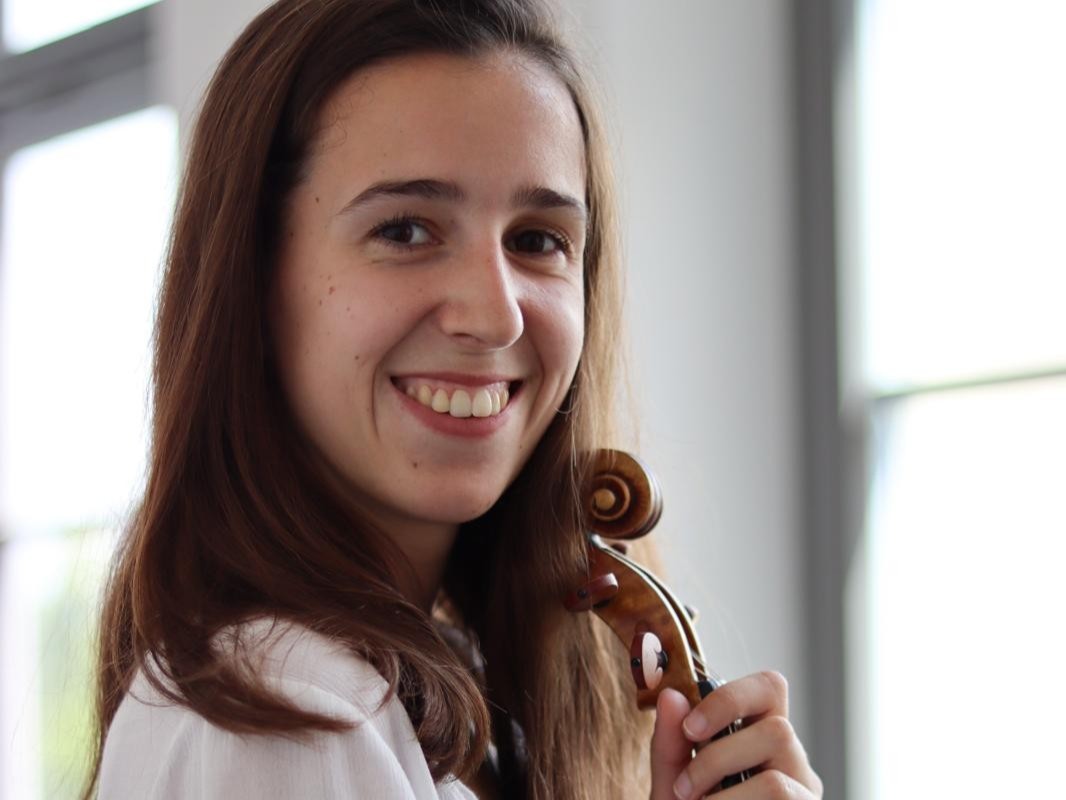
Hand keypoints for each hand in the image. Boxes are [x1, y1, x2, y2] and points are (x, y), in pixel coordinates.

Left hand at [649, 671, 822, 798]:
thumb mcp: (671, 783)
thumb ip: (670, 743)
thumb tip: (672, 696)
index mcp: (761, 738)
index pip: (770, 688)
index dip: (733, 696)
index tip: (691, 728)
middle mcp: (793, 764)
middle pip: (779, 730)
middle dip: (718, 757)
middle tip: (683, 788)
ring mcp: (806, 798)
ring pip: (779, 781)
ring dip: (724, 797)